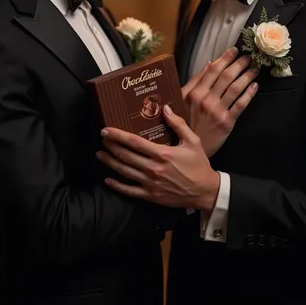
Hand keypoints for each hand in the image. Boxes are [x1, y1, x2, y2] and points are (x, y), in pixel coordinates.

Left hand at [97, 108, 219, 211]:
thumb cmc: (199, 165)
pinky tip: (108, 179)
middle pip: (126, 155)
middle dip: (111, 146)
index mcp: (162, 154)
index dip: (118, 135)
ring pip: (124, 171)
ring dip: (110, 162)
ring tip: (100, 154)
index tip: (106, 130)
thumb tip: (165, 108)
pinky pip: (129, 191)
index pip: (134, 142)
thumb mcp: (192, 141)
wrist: (205, 191)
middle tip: (102, 138)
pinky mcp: (150, 195)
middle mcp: (153, 168)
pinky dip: (117, 185)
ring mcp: (150, 183)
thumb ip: (178, 124)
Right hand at [183, 47, 258, 156]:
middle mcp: (206, 99)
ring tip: (254, 68)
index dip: (225, 58)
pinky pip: (241, 105)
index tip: (234, 50)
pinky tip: (255, 86)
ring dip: (247, 76)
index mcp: (194, 92)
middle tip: (248, 57)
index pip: (212, 70)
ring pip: (235, 88)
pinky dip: (249, 94)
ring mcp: (217, 111)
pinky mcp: (227, 122)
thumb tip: (209, 63)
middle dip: (239, 64)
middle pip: (226, 77)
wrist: (188, 148)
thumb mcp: (182, 99)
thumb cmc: (184, 122)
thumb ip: (195, 81)